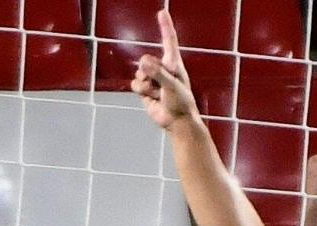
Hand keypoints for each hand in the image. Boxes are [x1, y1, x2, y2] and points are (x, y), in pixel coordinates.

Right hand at [131, 10, 197, 129]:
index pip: (168, 41)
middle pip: (145, 61)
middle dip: (149, 74)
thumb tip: (144, 63)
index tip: (162, 12)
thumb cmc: (181, 103)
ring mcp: (152, 78)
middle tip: (161, 86)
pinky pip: (135, 83)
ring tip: (159, 94)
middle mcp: (162, 68)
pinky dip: (142, 91)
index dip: (165, 26)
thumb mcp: (172, 87)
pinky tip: (152, 98)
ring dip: (146, 85)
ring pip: (138, 73)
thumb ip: (158, 74)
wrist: (176, 122)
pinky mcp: (145, 88)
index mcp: (173, 64)